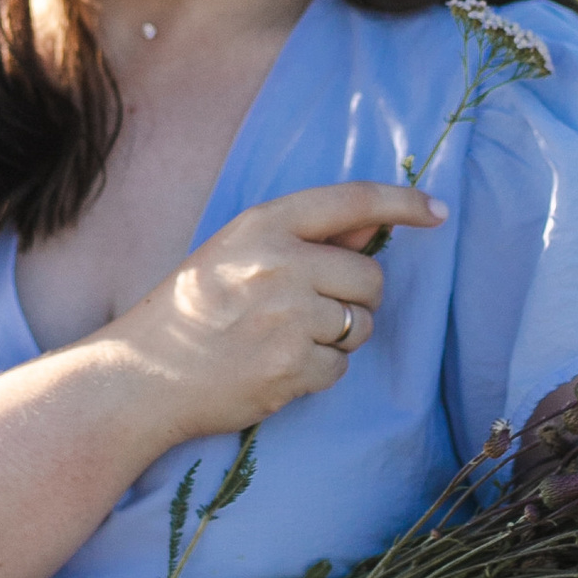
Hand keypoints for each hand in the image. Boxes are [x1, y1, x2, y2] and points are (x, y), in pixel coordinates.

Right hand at [106, 180, 442, 440]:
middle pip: (370, 277)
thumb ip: (302, 240)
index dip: (402, 203)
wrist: (141, 376)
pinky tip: (277, 369)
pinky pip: (340, 368)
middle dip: (357, 298)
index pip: (352, 201)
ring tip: (284, 341)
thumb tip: (370, 229)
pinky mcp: (291, 366)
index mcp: (263, 225)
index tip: (437, 211)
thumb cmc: (188, 312)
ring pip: (361, 325)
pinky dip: (318, 372)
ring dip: (339, 338)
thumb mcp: (235, 254)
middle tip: (313, 312)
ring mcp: (287, 317)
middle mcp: (279, 263)